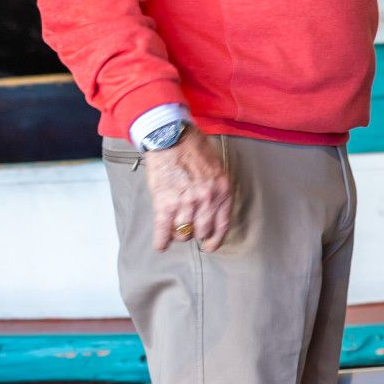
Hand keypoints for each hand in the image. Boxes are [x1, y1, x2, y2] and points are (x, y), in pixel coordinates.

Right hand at [144, 128, 234, 251]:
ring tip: (174, 229)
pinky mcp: (165, 203)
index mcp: (222, 191)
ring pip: (183, 233)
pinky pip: (163, 230)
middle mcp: (206, 200)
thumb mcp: (217, 169)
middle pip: (202, 231)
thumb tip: (213, 211)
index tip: (209, 246)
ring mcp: (186, 203)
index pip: (222, 225)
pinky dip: (161, 240)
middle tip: (189, 230)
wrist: (171, 137)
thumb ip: (217, 190)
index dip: (215, 240)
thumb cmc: (194, 149)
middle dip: (195, 234)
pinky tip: (161, 245)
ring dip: (178, 234)